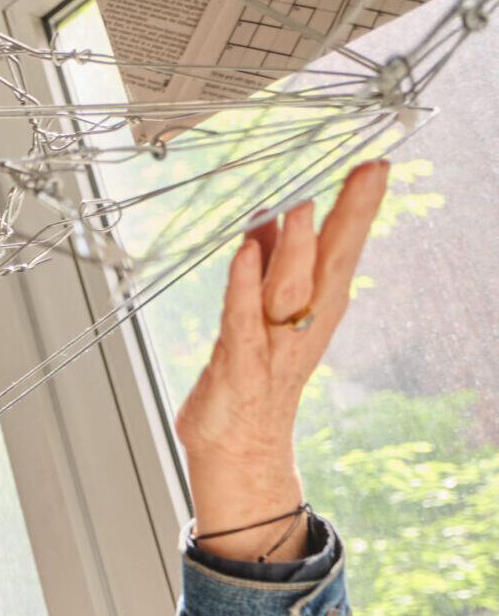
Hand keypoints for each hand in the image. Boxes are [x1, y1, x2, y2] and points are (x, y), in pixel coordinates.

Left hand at [174, 160, 389, 559]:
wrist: (240, 448)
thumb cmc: (253, 377)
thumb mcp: (262, 313)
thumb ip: (266, 267)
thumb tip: (267, 219)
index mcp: (315, 308)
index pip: (341, 248)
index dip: (358, 208)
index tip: (375, 167)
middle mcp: (304, 322)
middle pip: (332, 261)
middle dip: (350, 215)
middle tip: (370, 171)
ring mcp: (274, 345)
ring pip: (291, 288)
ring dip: (295, 247)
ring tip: (302, 205)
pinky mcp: (239, 365)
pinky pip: (241, 319)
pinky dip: (243, 285)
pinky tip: (244, 253)